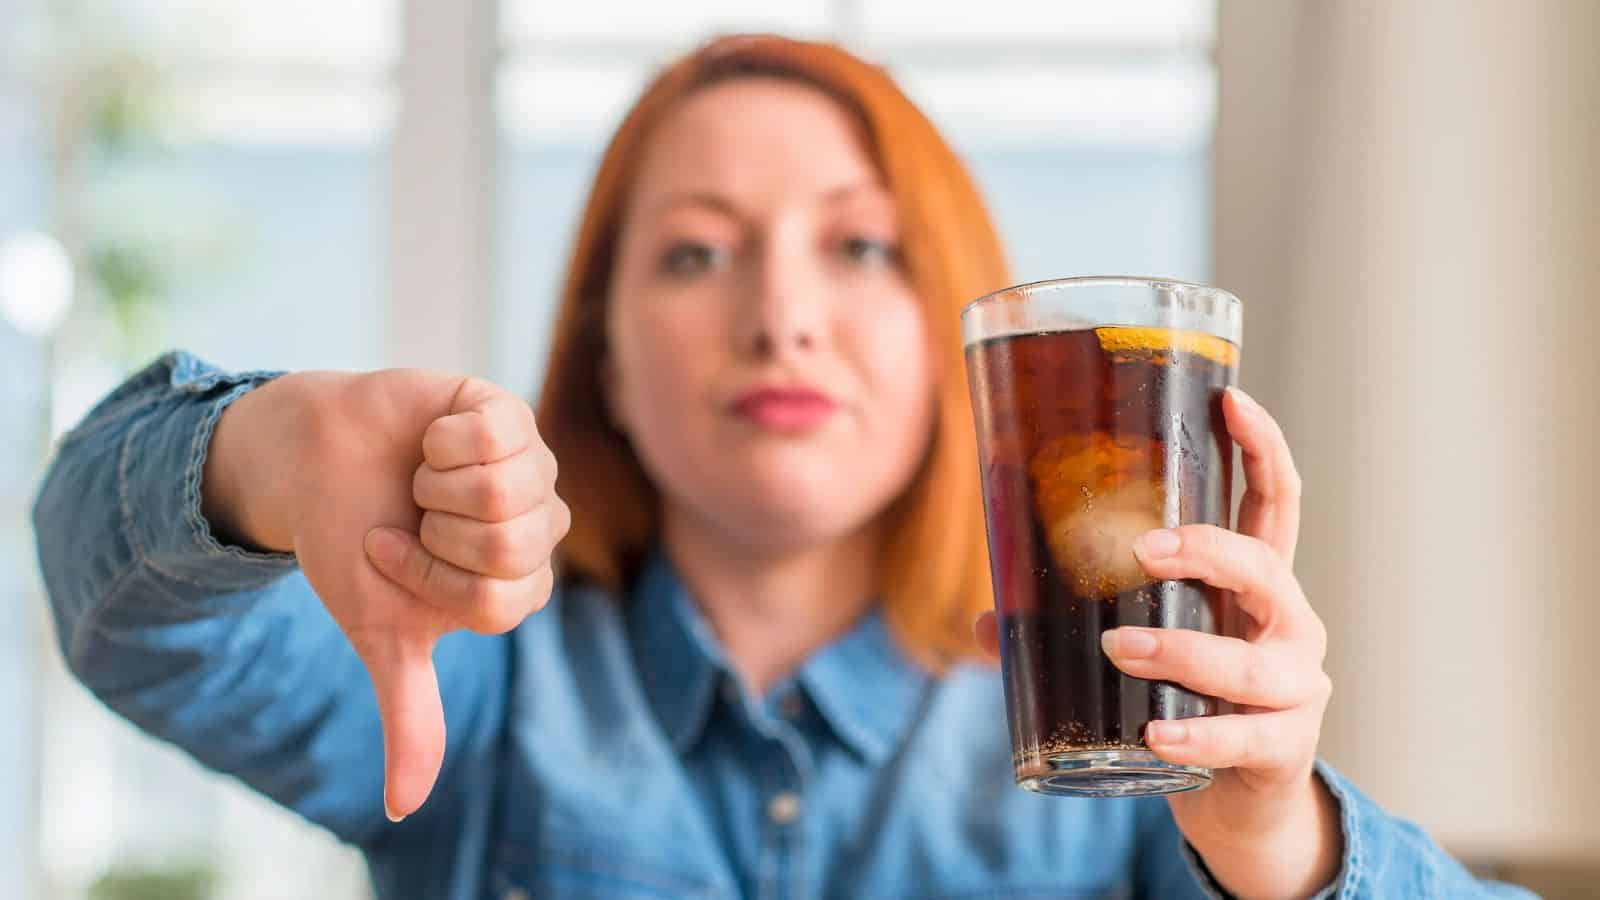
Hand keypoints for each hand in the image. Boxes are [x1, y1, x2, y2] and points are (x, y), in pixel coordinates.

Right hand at [204, 370, 567, 820]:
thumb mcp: (382, 635)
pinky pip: (494, 434)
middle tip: (411, 518)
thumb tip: (401, 808)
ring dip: (437, 487)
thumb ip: (409, 713)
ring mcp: (531, 466)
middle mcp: (538, 525)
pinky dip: (441, 441)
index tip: (398, 559)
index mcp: (518, 583)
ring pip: (504, 491)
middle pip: (509, 546)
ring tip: (420, 480)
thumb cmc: (354, 546)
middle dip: (435, 534)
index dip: (434, 579)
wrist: (314, 463)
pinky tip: (429, 439)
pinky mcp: (509, 413)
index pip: (500, 598)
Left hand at [974, 387, 1339, 898]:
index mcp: (1256, 584)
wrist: (1241, 800)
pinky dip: (1197, 735)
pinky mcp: (1285, 746)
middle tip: (1140, 550)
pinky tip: (1157, 735)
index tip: (1230, 397)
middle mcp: (1288, 623)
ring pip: (1248, 660)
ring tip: (1123, 647)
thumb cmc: (1190, 699)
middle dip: (1206, 551)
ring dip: (1182, 649)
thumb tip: (982, 623)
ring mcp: (1295, 685)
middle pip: (1265, 567)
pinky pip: (1244, 737)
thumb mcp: (1148, 651)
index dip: (1260, 446)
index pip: (1273, 502)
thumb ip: (1069, 630)